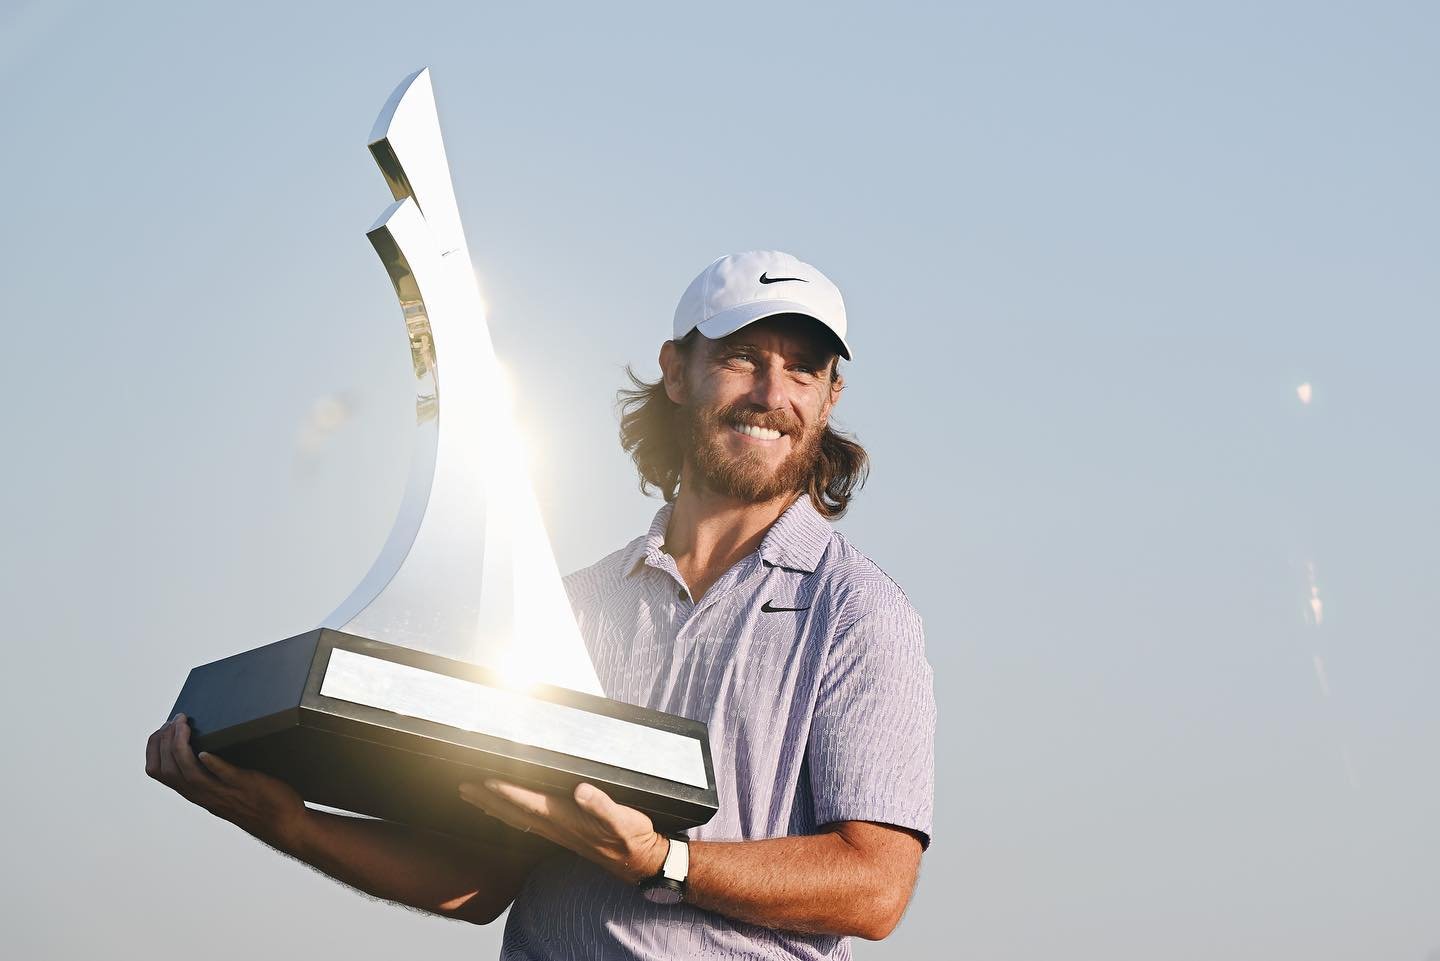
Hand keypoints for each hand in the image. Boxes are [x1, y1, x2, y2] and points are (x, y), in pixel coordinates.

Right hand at [144, 713, 307, 850]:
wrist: (283, 822)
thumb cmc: (255, 802)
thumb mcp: (221, 790)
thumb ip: (209, 774)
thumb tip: (200, 746)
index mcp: (197, 793)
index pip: (159, 772)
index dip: (155, 748)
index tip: (162, 729)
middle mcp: (205, 795)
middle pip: (169, 771)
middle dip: (165, 742)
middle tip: (174, 721)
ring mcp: (224, 792)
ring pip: (190, 775)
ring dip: (182, 748)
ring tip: (183, 726)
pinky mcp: (246, 786)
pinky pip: (224, 778)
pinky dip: (212, 765)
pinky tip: (205, 753)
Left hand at [458, 779, 667, 884]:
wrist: (638, 861)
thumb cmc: (632, 838)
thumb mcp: (622, 818)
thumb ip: (601, 804)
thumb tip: (580, 790)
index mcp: (567, 819)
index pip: (530, 802)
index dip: (507, 791)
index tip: (484, 779)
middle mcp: (557, 827)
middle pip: (514, 812)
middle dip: (487, 799)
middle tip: (463, 787)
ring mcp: (558, 833)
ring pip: (518, 819)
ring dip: (493, 808)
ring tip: (473, 798)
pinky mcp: (563, 834)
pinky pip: (529, 824)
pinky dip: (511, 816)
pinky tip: (506, 813)